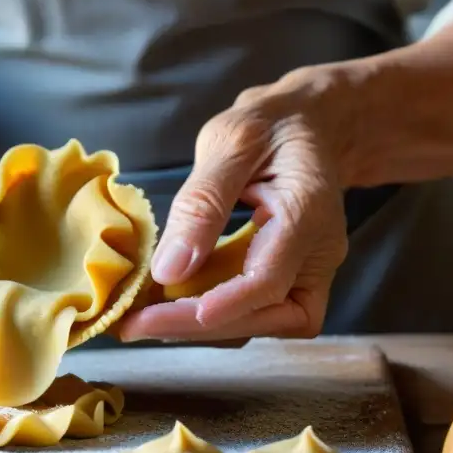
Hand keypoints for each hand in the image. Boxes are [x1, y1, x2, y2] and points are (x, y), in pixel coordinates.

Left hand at [118, 68, 351, 342]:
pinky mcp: (293, 279)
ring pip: (265, 322)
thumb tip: (170, 269)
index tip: (161, 317)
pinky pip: (257, 310)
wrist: (308, 125)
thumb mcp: (230, 142)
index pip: (268, 280)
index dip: (219, 306)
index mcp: (308, 213)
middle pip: (270, 315)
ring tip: (142, 317)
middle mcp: (320, 253)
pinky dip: (213, 313)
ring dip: (204, 327)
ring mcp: (311, 270)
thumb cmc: (270, 125)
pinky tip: (168, 304)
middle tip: (133, 325)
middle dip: (199, 326)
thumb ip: (203, 203)